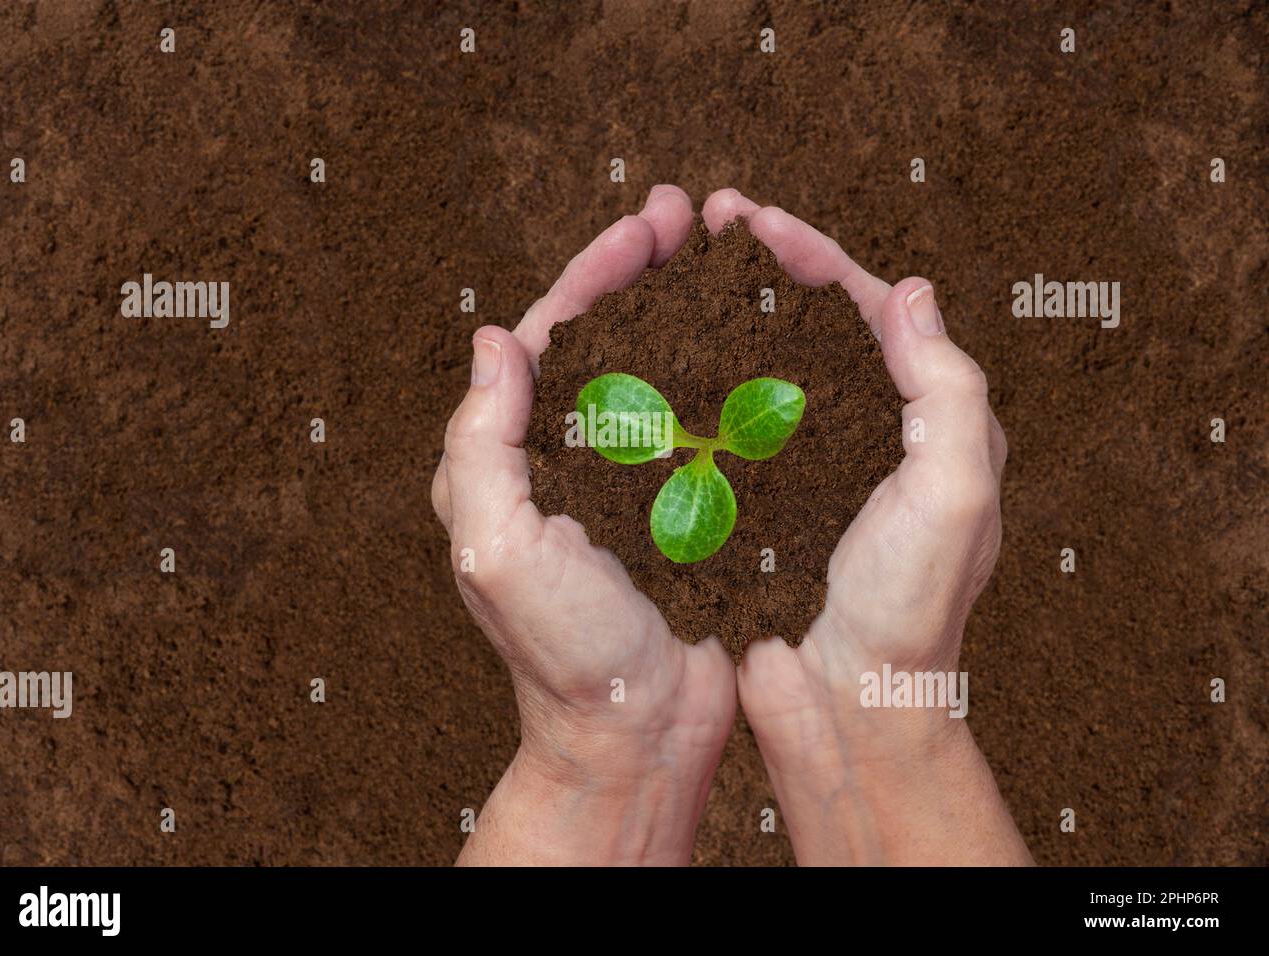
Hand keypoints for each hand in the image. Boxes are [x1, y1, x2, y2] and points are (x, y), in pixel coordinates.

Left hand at [431, 186, 736, 864]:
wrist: (637, 731)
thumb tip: (494, 340)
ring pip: (667, 368)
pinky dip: (734, 373)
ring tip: (734, 254)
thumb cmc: (563, 653)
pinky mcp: (688, 505)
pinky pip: (709, 422)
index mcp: (519, 457)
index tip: (647, 226)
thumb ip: (481, 443)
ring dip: (696, 307)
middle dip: (649, 270)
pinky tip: (766, 339)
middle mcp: (573, 458)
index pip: (553, 336)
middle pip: (613, 337)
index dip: (597, 272)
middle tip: (692, 215)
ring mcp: (635, 479)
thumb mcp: (495, 547)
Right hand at [702, 189, 1029, 863]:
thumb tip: (912, 289)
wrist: (846, 704)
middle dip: (755, 268)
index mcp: (923, 422)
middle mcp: (861, 434)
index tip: (753, 220)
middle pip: (805, 325)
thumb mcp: (954, 493)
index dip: (812, 255)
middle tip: (701, 219)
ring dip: (716, 314)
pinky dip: (690, 384)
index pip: (868, 310)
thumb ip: (948, 388)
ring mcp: (802, 465)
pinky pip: (721, 425)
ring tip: (668, 269)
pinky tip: (652, 358)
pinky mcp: (755, 500)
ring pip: (756, 366)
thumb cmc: (909, 609)